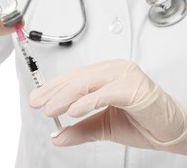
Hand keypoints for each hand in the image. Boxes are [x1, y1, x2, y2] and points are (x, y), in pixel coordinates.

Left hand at [29, 59, 186, 154]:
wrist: (171, 131)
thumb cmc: (140, 122)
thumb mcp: (102, 126)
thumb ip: (80, 130)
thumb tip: (58, 136)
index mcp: (105, 74)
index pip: (73, 78)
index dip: (53, 88)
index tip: (37, 99)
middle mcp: (113, 70)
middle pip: (77, 78)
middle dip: (54, 92)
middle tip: (37, 103)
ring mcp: (124, 75)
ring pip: (87, 82)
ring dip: (66, 96)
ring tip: (51, 109)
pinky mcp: (134, 87)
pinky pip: (105, 93)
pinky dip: (87, 102)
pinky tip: (73, 111)